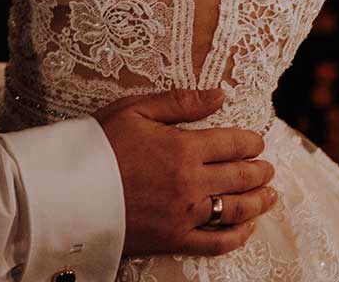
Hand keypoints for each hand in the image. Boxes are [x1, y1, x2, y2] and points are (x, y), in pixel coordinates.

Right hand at [97, 87, 273, 256]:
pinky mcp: (174, 239)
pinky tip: (247, 228)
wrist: (68, 191)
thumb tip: (219, 95)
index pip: (233, 143)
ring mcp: (186, 215)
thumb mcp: (133, 110)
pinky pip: (217, 243)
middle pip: (241, 177)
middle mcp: (191, 182)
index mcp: (183, 147)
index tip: (257, 141)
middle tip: (267, 168)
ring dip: (259, 201)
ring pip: (236, 209)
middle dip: (260, 171)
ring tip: (269, 195)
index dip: (251, 142)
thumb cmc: (97, 145)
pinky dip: (238, 236)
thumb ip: (179, 102)